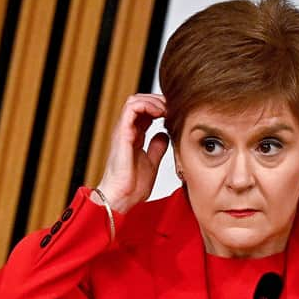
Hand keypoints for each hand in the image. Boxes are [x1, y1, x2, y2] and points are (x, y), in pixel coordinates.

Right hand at [93, 94, 168, 212]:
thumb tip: (164, 134)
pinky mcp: (123, 133)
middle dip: (159, 100)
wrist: (122, 197)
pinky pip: (131, 108)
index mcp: (134, 136)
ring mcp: (124, 131)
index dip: (161, 107)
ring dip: (153, 100)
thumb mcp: (152, 162)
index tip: (176, 113)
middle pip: (140, 102)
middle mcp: (128, 131)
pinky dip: (147, 105)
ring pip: (135, 100)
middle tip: (174, 107)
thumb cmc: (132, 185)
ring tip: (167, 108)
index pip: (146, 112)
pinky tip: (160, 112)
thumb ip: (157, 147)